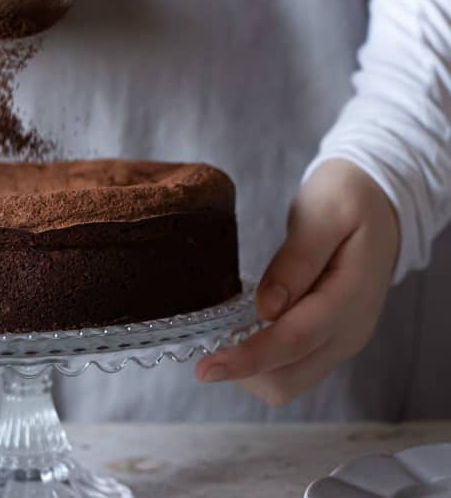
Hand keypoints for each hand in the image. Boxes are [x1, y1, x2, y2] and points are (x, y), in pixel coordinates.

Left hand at [195, 159, 398, 405]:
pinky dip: (262, 360)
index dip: (247, 359)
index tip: (205, 368)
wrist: (380, 204)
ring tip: (225, 330)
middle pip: (288, 380)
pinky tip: (245, 329)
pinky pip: (292, 368)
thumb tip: (266, 309)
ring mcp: (341, 341)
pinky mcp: (329, 341)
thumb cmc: (348, 201)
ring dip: (251, 368)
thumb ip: (296, 260)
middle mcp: (348, 333)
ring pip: (288, 382)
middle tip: (209, 338)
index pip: (294, 341)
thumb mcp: (323, 214)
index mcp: (350, 298)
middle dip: (244, 370)